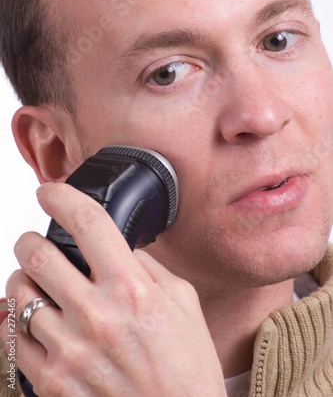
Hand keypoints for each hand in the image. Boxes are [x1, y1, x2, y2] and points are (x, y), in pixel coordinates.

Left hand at [0, 183, 225, 395]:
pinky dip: (18, 317)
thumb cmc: (185, 366)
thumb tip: (119, 245)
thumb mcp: (182, 301)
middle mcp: (96, 315)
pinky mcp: (51, 380)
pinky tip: (37, 317)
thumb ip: (146, 266)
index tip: (51, 191)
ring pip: (19, 292)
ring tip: (37, 282)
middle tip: (36, 240)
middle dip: (30, 238)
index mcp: (131, 289)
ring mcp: (69, 349)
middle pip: (38, 253)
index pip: (88, 222)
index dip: (62, 195)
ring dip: (24, 279)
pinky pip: (13, 336)